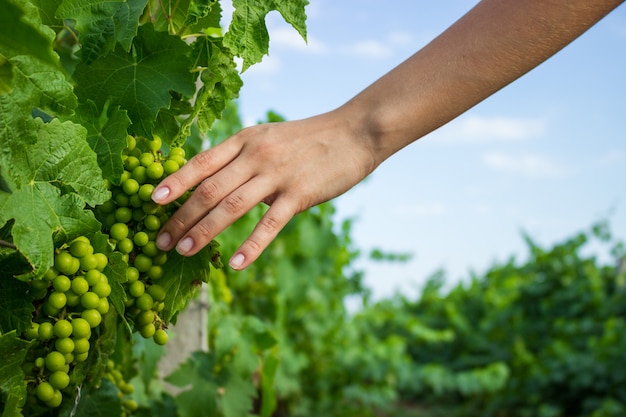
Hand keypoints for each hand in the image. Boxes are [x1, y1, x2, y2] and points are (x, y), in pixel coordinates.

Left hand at [151, 110, 375, 269]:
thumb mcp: (269, 138)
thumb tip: (213, 181)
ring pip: (231, 207)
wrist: (354, 132)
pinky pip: (269, 224)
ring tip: (183, 252)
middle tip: (159, 241)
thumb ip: (242, 157)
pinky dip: (251, 245)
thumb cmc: (309, 140)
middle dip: (180, 217)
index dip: (175, 182)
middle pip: (208, 190)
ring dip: (204, 232)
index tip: (152, 202)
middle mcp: (255, 156)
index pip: (201, 163)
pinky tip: (236, 264)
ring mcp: (277, 175)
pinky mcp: (299, 195)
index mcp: (245, 140)